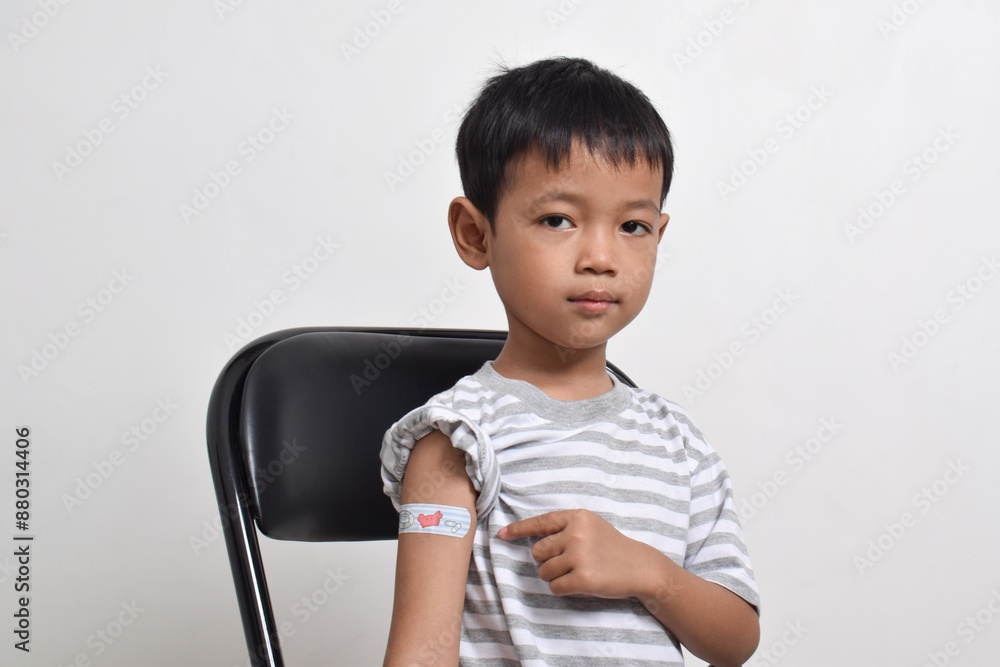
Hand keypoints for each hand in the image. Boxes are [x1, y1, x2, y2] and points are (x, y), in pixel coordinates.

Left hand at [498, 509, 657, 598]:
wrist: (639, 566)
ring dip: (555, 576)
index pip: (540, 523)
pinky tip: (580, 582)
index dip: (519, 530)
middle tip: (569, 561)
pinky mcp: (583, 578)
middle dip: (547, 560)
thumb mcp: (590, 526)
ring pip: (544, 571)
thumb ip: (564, 527)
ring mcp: (580, 556)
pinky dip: (563, 588)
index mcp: (577, 517)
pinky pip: (555, 587)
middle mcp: (576, 534)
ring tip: (577, 571)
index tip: (502, 534)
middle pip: (538, 552)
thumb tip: (530, 537)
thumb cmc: (610, 546)